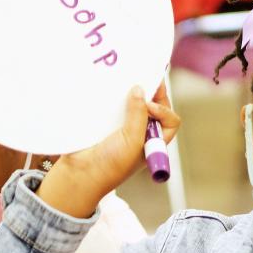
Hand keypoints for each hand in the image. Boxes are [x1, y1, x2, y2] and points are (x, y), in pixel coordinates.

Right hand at [38, 83, 180, 217]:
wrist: (81, 172)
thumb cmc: (111, 164)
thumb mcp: (133, 140)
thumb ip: (139, 114)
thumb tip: (140, 89)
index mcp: (153, 143)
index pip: (170, 121)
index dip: (164, 110)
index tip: (148, 106)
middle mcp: (141, 134)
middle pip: (155, 108)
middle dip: (152, 95)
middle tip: (143, 80)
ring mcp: (124, 128)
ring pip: (135, 104)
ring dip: (133, 93)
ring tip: (128, 81)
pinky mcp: (107, 123)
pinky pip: (116, 105)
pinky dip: (116, 97)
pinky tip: (112, 90)